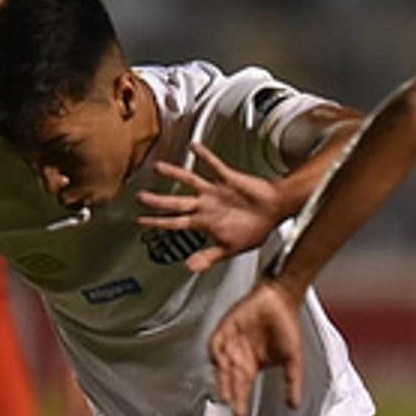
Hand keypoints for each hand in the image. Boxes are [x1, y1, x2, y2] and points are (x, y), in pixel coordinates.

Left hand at [137, 142, 284, 273]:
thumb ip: (208, 257)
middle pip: (176, 202)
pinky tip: (194, 147)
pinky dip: (205, 156)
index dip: (157, 223)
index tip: (140, 222)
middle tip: (139, 197)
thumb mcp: (229, 249)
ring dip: (174, 174)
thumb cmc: (255, 229)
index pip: (175, 223)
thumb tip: (190, 268)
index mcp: (205, 222)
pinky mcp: (228, 180)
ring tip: (158, 167)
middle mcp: (206, 205)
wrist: (275, 212)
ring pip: (190, 181)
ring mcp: (215, 192)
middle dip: (157, 201)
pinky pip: (214, 165)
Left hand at [209, 280, 304, 415]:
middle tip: (230, 404)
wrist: (281, 300)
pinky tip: (219, 362)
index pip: (242, 388)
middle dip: (230, 392)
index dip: (241, 401)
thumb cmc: (287, 325)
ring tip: (225, 389)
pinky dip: (216, 353)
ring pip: (222, 365)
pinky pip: (216, 343)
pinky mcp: (225, 328)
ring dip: (222, 377)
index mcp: (251, 365)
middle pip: (230, 379)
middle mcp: (238, 356)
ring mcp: (230, 342)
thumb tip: (294, 405)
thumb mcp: (293, 360)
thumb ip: (293, 382)